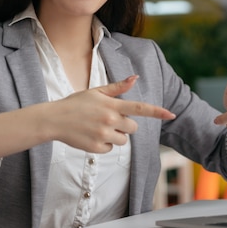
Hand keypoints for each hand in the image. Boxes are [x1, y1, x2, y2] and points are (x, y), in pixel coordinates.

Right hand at [51, 75, 174, 152]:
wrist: (53, 119)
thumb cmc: (76, 103)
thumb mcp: (96, 92)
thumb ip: (117, 88)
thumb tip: (135, 78)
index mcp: (112, 105)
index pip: (140, 108)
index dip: (157, 112)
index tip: (172, 114)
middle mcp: (109, 120)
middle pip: (133, 128)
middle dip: (126, 125)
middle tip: (109, 119)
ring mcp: (103, 135)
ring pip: (123, 140)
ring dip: (116, 136)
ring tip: (99, 127)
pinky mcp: (96, 148)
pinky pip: (111, 149)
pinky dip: (105, 145)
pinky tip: (92, 136)